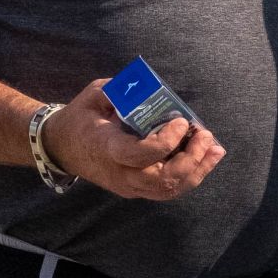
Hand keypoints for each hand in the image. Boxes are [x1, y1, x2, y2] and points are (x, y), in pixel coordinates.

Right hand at [40, 78, 223, 200]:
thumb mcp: (95, 95)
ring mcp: (128, 186)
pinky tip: (206, 159)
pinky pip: (168, 190)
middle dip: (191, 159)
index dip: (164, 142)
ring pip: (169, 189)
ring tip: (215, 149)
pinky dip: (191, 176)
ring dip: (198, 170)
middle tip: (205, 135)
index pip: (138, 155)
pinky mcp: (137, 190)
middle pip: (162, 179)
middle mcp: (119, 173)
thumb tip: (150, 87)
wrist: (62, 147)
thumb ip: (121, 90)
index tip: (179, 122)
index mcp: (105, 147)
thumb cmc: (81, 117)